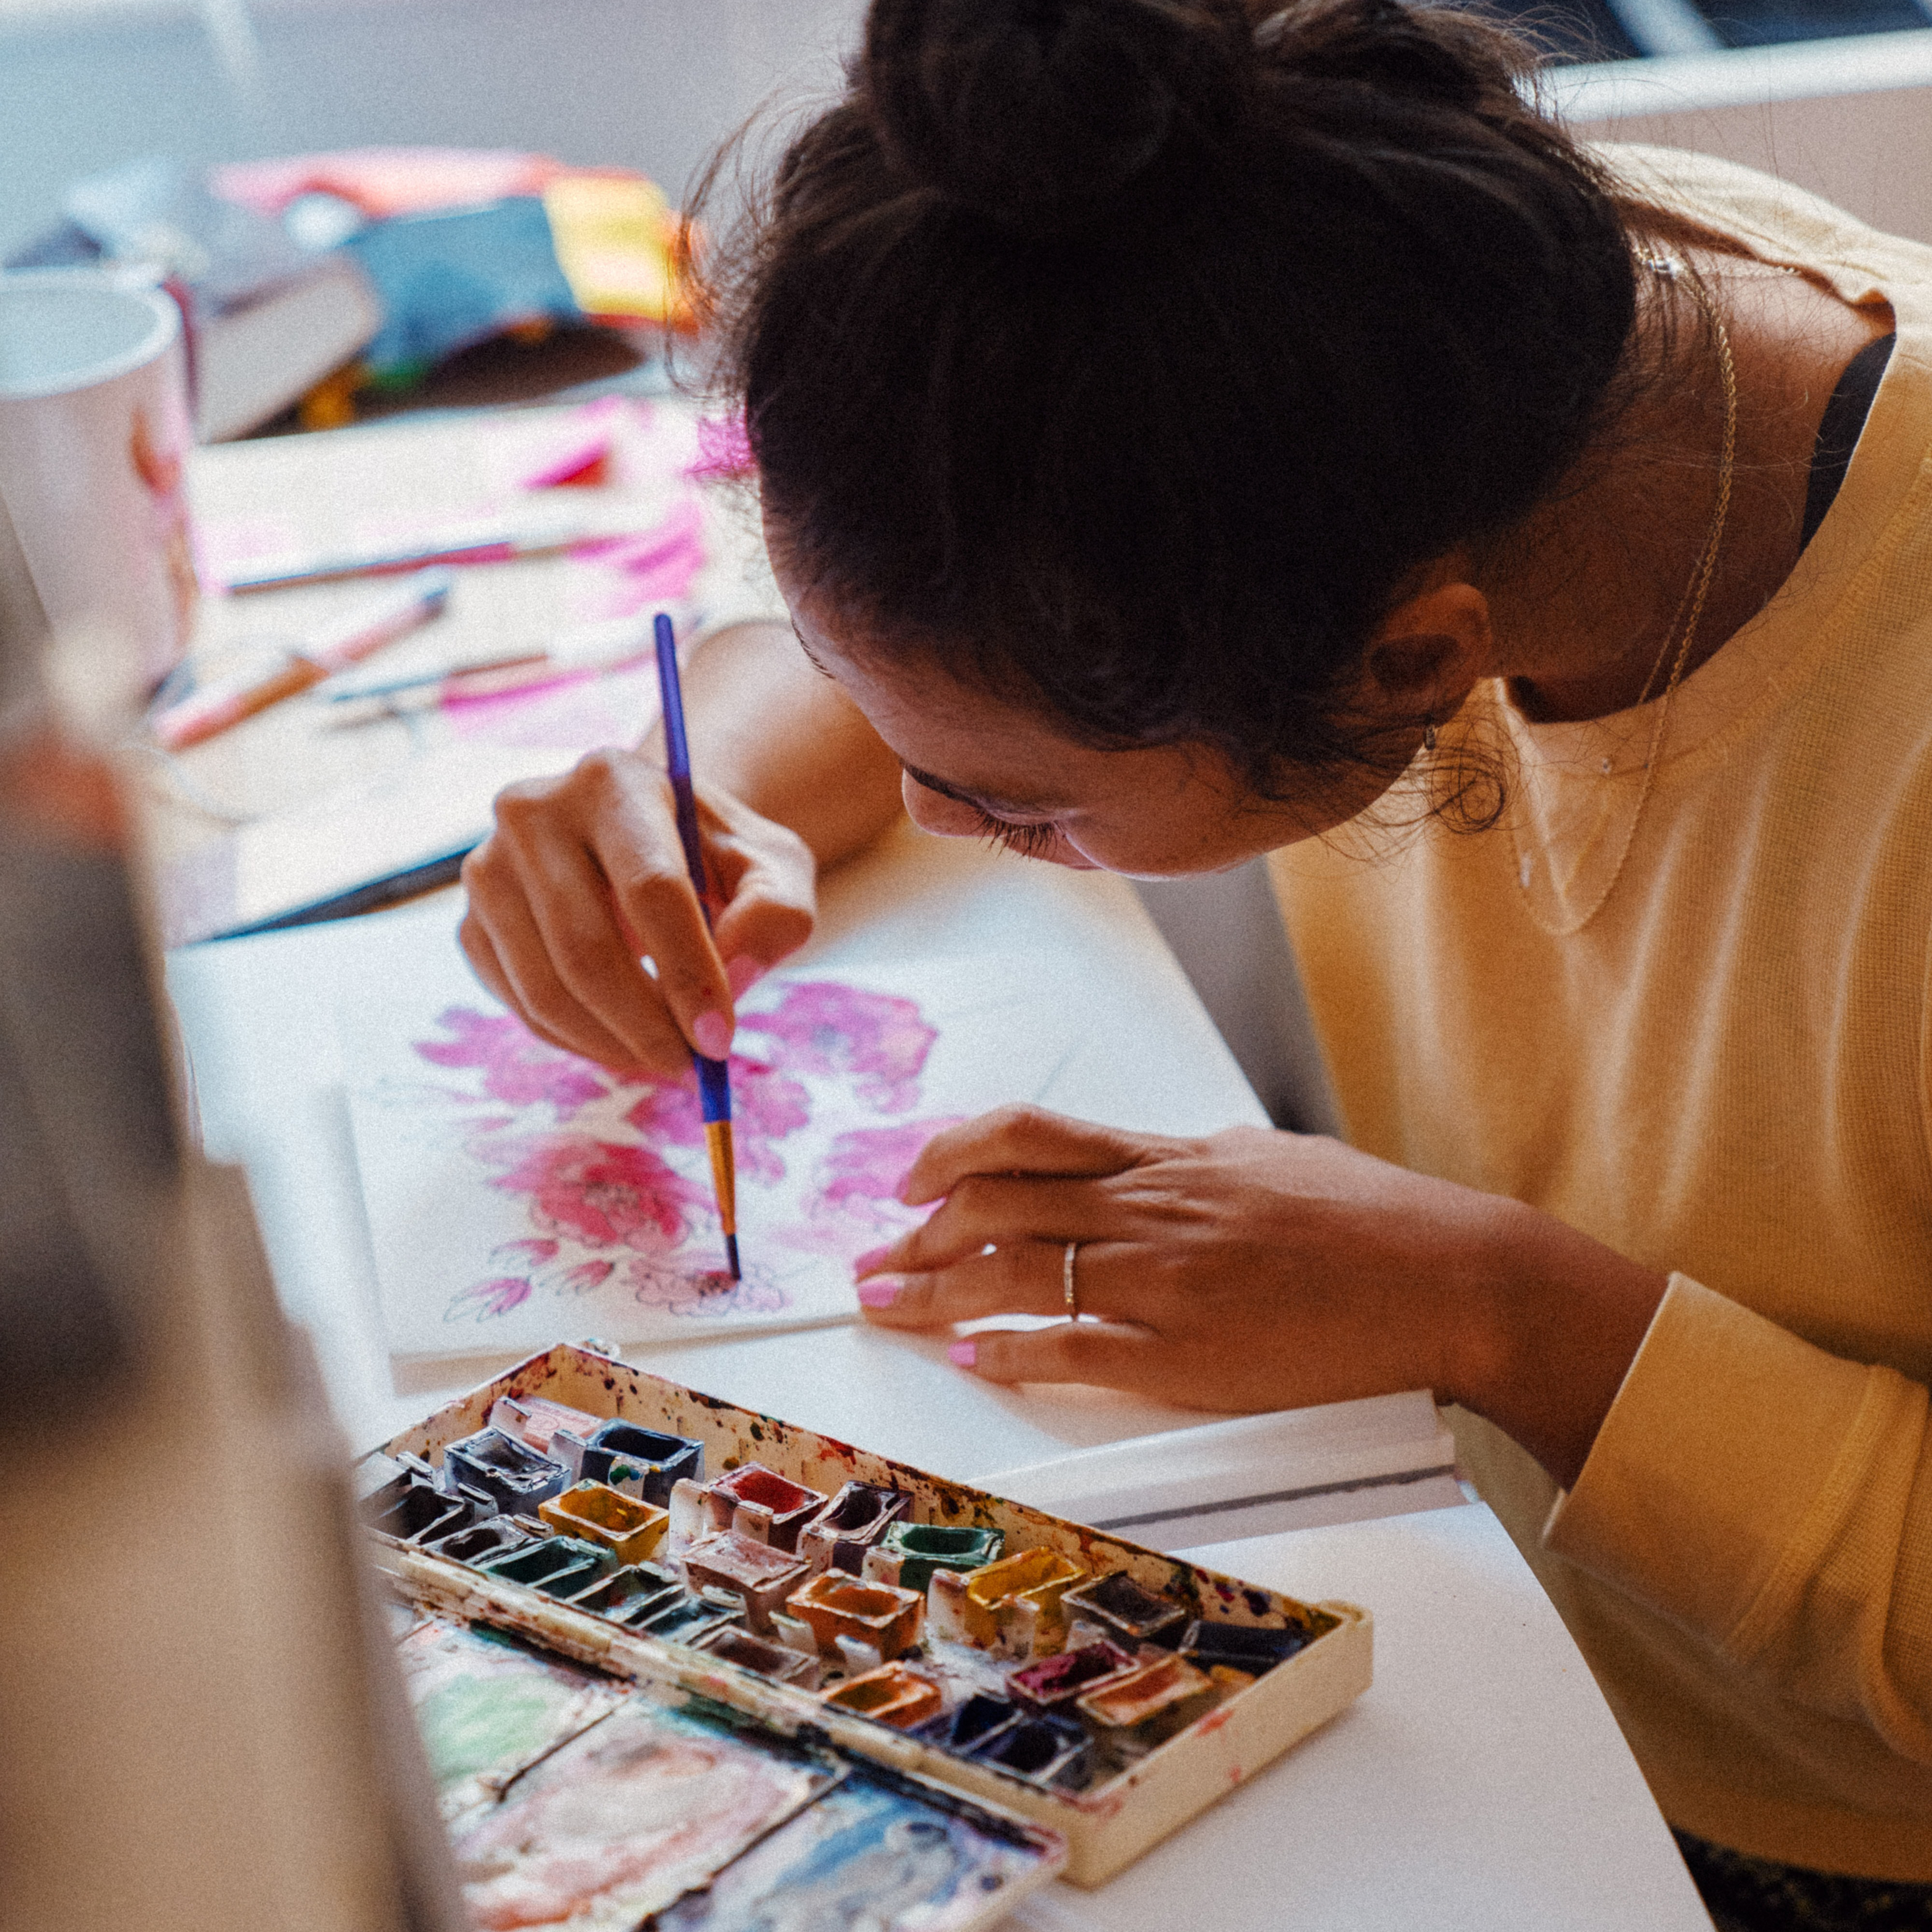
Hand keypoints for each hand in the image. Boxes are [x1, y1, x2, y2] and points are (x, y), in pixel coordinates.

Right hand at [459, 748, 814, 1071]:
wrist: (646, 838)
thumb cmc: (714, 856)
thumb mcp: (773, 866)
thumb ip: (775, 913)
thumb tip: (731, 978)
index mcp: (614, 781)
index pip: (651, 889)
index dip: (688, 973)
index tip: (719, 1041)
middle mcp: (533, 812)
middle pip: (587, 948)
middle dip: (647, 1027)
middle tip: (693, 1068)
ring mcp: (488, 868)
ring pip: (546, 989)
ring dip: (613, 1046)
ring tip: (667, 1061)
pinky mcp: (471, 922)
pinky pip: (521, 1006)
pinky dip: (578, 1042)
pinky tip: (623, 1041)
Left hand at [856, 1106, 1668, 1485]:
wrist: (1448, 1277)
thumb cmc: (1369, 1219)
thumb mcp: (1266, 1157)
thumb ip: (1187, 1161)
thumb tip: (1132, 1163)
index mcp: (1170, 1158)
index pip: (1026, 1138)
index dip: (949, 1154)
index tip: (910, 1181)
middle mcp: (1153, 1209)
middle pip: (995, 1205)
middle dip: (914, 1233)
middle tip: (870, 1259)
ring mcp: (1165, 1282)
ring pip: (1013, 1275)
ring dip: (932, 1292)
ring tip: (884, 1306)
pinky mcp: (1188, 1356)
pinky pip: (1073, 1351)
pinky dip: (1011, 1353)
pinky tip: (972, 1357)